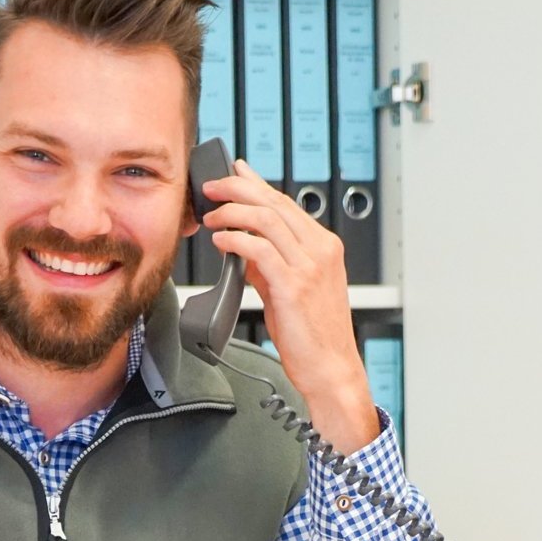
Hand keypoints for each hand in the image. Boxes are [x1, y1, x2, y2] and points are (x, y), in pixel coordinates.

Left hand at [201, 159, 379, 454]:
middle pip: (274, 203)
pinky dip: (235, 239)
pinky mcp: (293, 285)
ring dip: (232, 212)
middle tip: (211, 187)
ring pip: (265, 218)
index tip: (234, 172)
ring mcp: (309, 266)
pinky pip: (259, 249)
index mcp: (324, 247)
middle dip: (237, 188)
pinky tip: (220, 241)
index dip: (255, 184)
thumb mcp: (291, 290)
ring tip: (211, 217)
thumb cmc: (314, 335)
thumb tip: (243, 247)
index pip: (285, 203)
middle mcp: (320, 250)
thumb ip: (271, 266)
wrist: (331, 368)